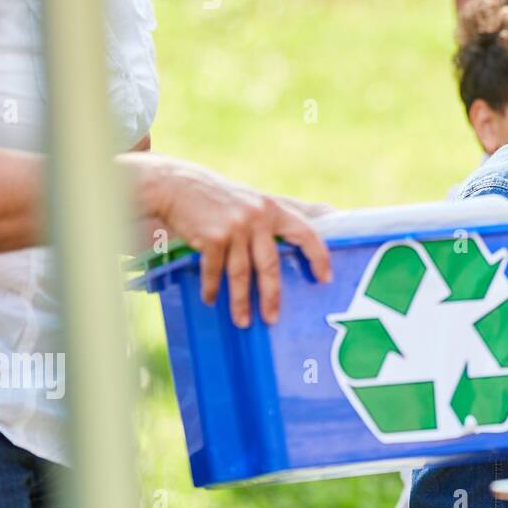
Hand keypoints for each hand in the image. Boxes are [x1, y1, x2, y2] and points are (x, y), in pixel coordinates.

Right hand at [133, 156, 332, 327]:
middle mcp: (258, 216)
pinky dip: (212, 288)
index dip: (318, 256)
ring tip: (243, 321)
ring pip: (241, 274)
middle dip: (272, 296)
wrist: (178, 185)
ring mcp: (235, 227)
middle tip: (272, 319)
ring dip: (241, 301)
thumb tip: (329, 212)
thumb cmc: (221, 197)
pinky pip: (215, 271)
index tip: (326, 278)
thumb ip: (282, 212)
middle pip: (270, 264)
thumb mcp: (255, 200)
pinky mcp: (212, 236)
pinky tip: (211, 299)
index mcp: (273, 208)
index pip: (305, 232)